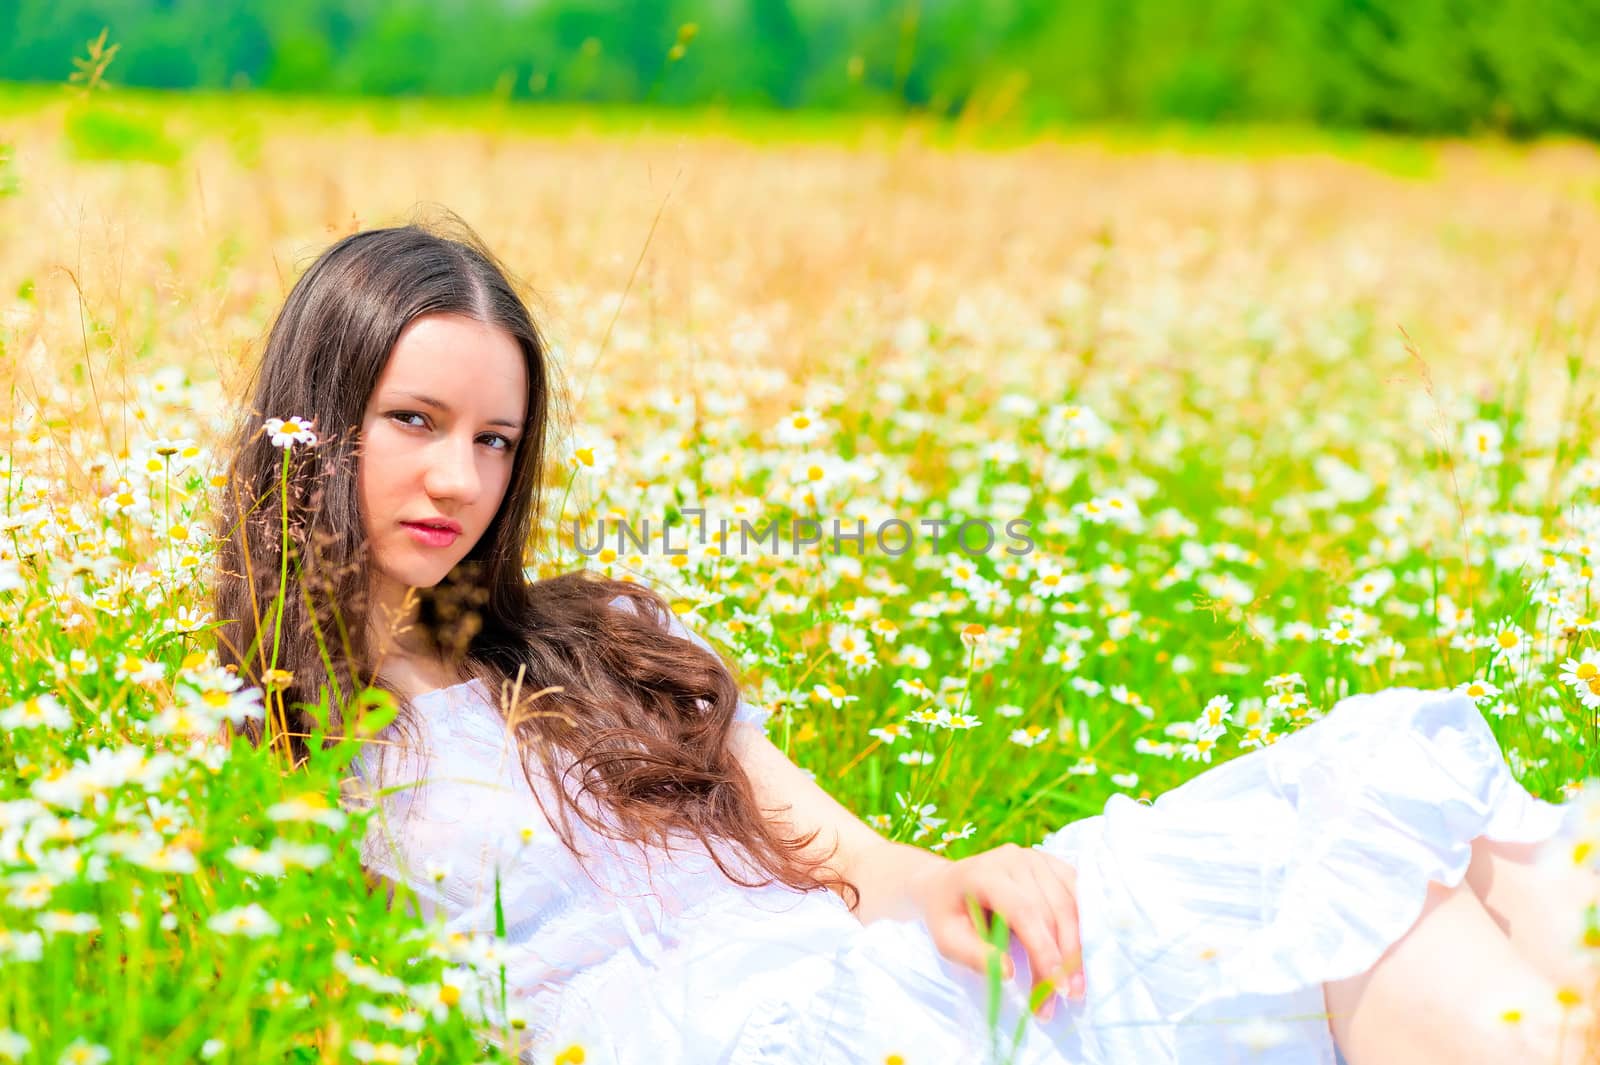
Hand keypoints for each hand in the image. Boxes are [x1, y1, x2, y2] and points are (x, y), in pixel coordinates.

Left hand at [903, 842, 1083, 1018]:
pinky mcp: (1051, 864)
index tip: (1055, 986)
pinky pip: (1077, 895)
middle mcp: (1015, 859)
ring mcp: (1036, 858)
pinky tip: (1079, 955)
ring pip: (1070, 904)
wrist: (946, 885)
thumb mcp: (947, 940)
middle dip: (1062, 958)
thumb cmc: (947, 914)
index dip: (1043, 949)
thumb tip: (1009, 973)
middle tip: (1065, 997)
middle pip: (1051, 910)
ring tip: (1075, 986)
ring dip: (1077, 947)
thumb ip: (974, 955)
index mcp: (985, 872)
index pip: (1024, 910)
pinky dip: (1082, 926)